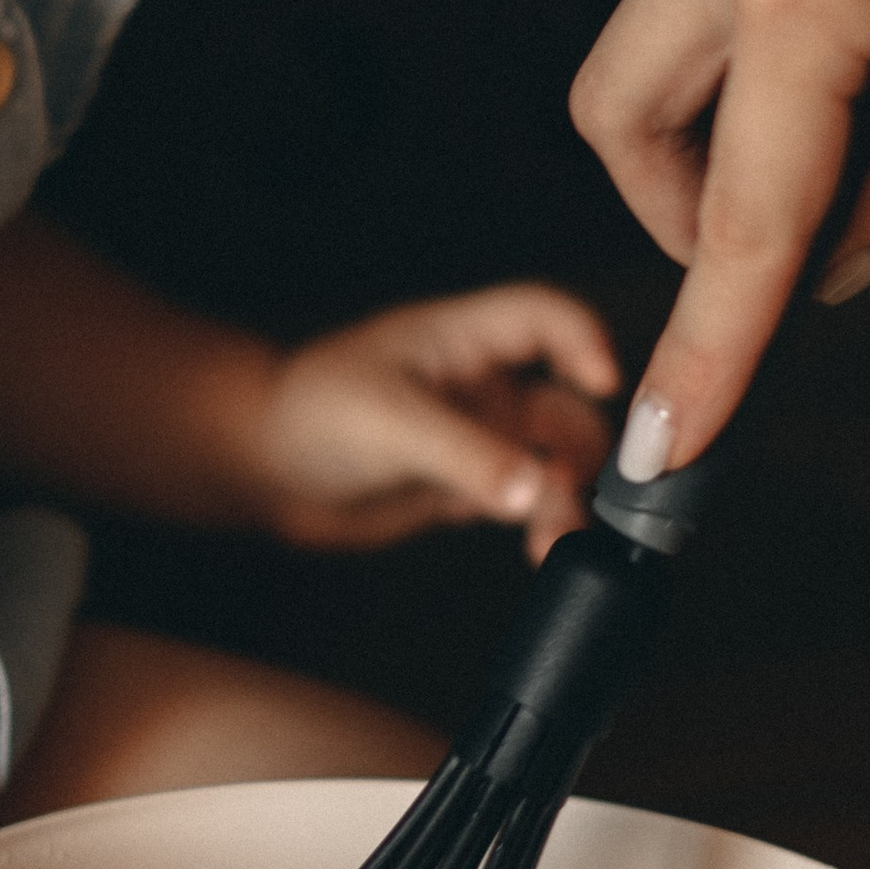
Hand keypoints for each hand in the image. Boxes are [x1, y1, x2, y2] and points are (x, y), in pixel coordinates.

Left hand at [242, 286, 617, 561]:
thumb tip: (536, 490)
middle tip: (594, 499)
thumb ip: (465, 455)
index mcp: (462, 338)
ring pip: (554, 461)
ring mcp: (480, 437)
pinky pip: (527, 501)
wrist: (264, 472)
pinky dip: (544, 523)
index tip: (605, 385)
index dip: (584, 341)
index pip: (544, 318)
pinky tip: (543, 550)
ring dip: (569, 498)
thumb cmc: (308, 413)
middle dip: (588, 450)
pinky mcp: (469, 486)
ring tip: (560, 542)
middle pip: (567, 403)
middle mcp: (483, 384)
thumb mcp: (389, 423)